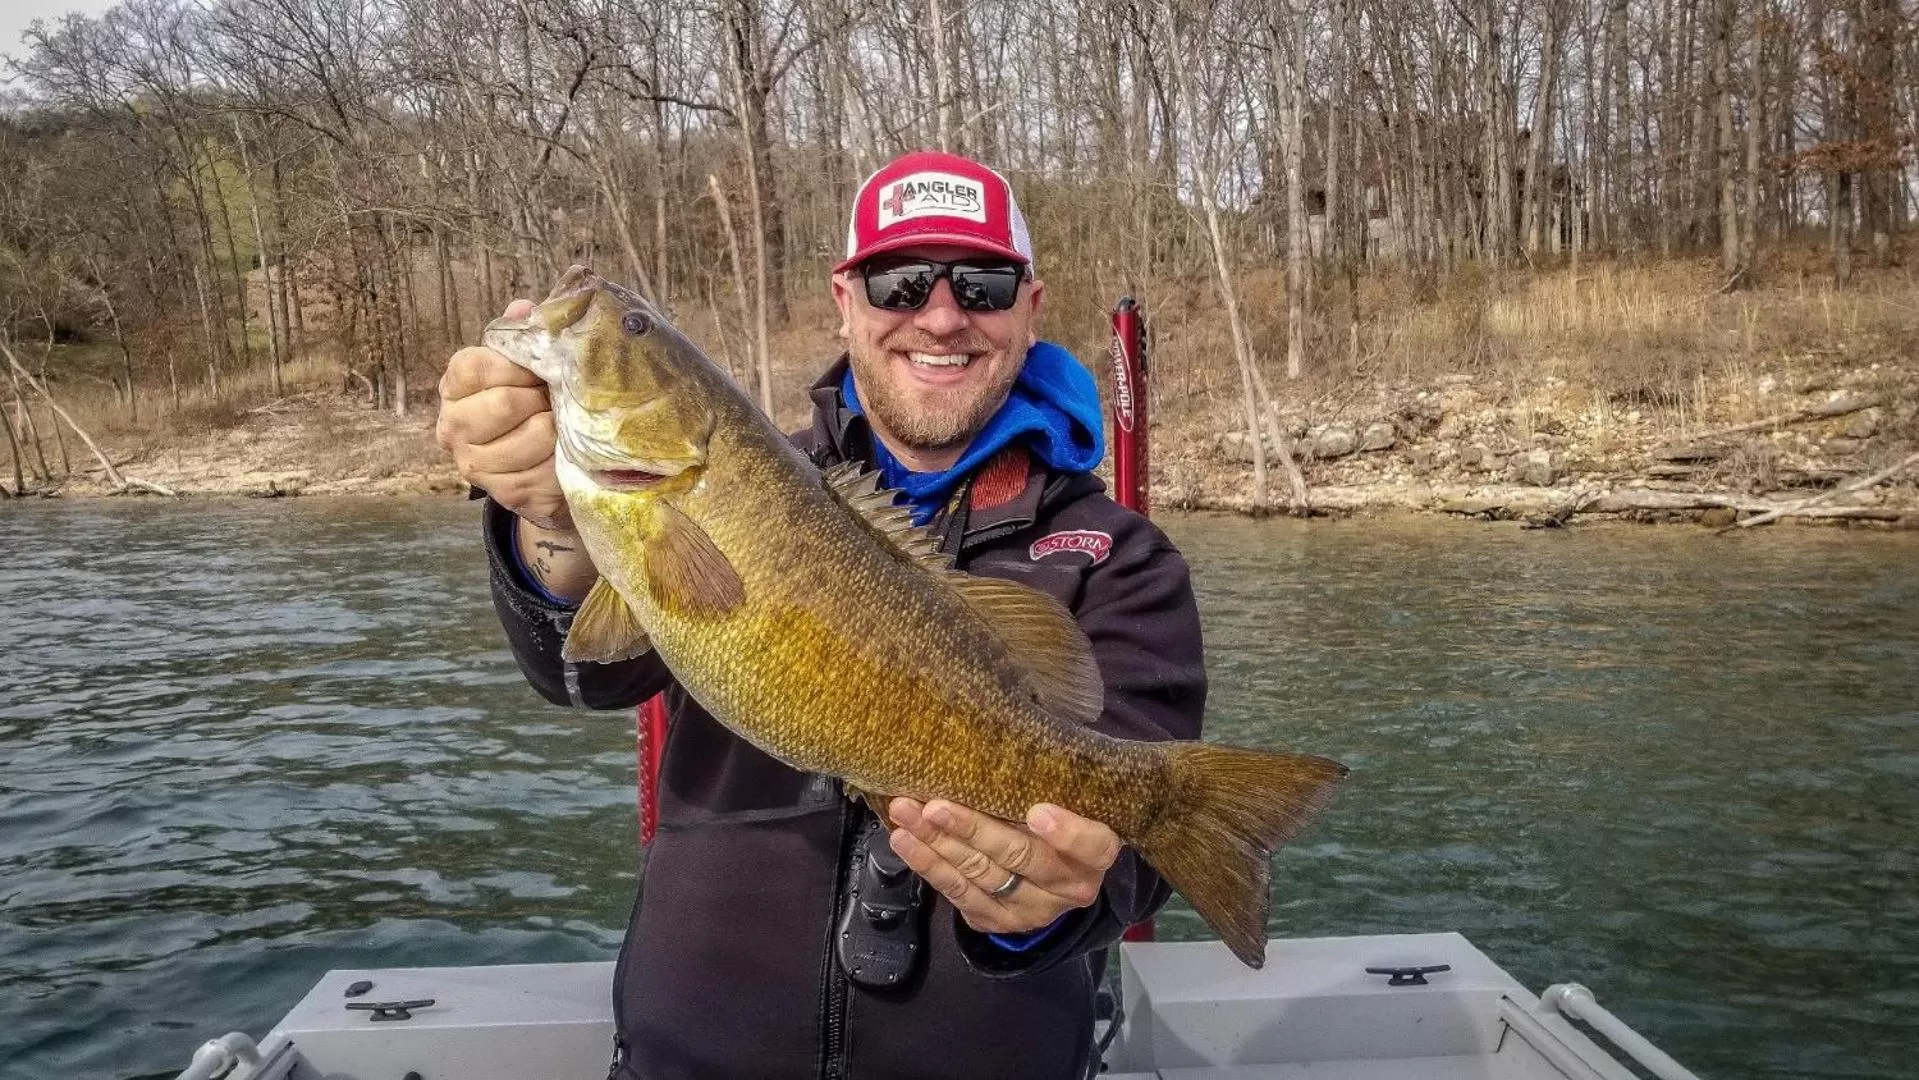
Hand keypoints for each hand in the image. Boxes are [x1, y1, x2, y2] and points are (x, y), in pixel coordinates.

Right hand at [435, 299, 571, 531]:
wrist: (543, 469)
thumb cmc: (533, 404)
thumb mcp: (526, 366)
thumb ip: (523, 336)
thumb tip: (523, 308)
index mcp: (454, 387)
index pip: (475, 366)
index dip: (515, 366)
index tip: (538, 371)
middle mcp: (453, 426)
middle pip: (503, 402)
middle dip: (541, 398)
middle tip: (555, 400)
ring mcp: (475, 464)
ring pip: (532, 436)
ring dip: (558, 429)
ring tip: (563, 425)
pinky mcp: (506, 493)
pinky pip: (546, 470)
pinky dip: (564, 459)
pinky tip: (565, 454)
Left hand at [887, 797, 1120, 935]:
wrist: (1054, 875)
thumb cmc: (1059, 815)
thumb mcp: (1067, 798)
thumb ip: (1046, 781)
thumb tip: (1002, 737)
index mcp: (1095, 853)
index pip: (1092, 845)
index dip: (1067, 831)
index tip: (1038, 811)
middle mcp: (1069, 887)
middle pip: (1020, 857)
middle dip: (973, 830)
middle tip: (935, 806)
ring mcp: (1033, 910)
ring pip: (981, 875)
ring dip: (937, 844)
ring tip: (906, 814)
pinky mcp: (1000, 921)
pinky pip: (959, 894)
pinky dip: (929, 866)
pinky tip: (906, 842)